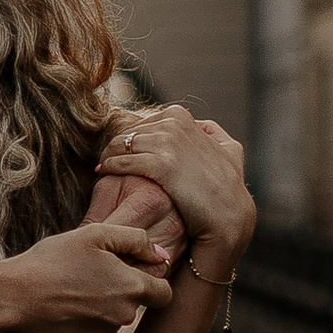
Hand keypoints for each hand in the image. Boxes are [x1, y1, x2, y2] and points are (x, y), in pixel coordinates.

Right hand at [0, 219, 173, 332]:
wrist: (15, 295)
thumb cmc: (54, 259)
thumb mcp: (95, 234)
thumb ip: (136, 240)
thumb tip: (161, 254)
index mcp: (133, 287)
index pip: (164, 293)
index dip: (152, 281)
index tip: (132, 272)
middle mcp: (125, 315)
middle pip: (136, 305)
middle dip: (122, 291)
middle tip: (91, 274)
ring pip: (115, 318)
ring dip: (102, 306)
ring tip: (72, 288)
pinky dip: (85, 321)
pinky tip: (64, 307)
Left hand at [100, 108, 255, 282]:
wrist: (229, 216)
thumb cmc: (227, 189)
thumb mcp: (229, 150)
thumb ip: (211, 133)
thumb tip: (200, 124)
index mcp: (182, 116)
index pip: (143, 122)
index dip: (131, 138)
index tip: (124, 151)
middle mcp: (175, 122)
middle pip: (129, 132)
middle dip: (118, 146)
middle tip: (106, 161)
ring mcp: (169, 142)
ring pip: (121, 144)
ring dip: (108, 156)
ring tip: (103, 168)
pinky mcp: (161, 164)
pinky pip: (121, 161)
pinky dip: (108, 166)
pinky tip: (103, 174)